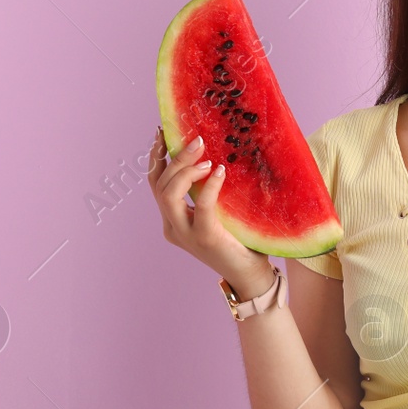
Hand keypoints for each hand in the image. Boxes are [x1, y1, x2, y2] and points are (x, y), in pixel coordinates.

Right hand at [147, 126, 275, 295]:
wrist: (252, 275)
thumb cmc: (239, 239)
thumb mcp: (217, 211)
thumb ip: (207, 190)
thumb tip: (214, 153)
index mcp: (172, 220)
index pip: (155, 183)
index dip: (156, 157)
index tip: (162, 133)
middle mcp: (173, 227)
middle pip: (160, 185)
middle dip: (175, 158)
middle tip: (197, 141)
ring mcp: (186, 234)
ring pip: (169, 194)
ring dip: (185, 170)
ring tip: (207, 158)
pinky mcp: (205, 238)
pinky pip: (200, 206)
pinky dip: (209, 186)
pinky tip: (220, 172)